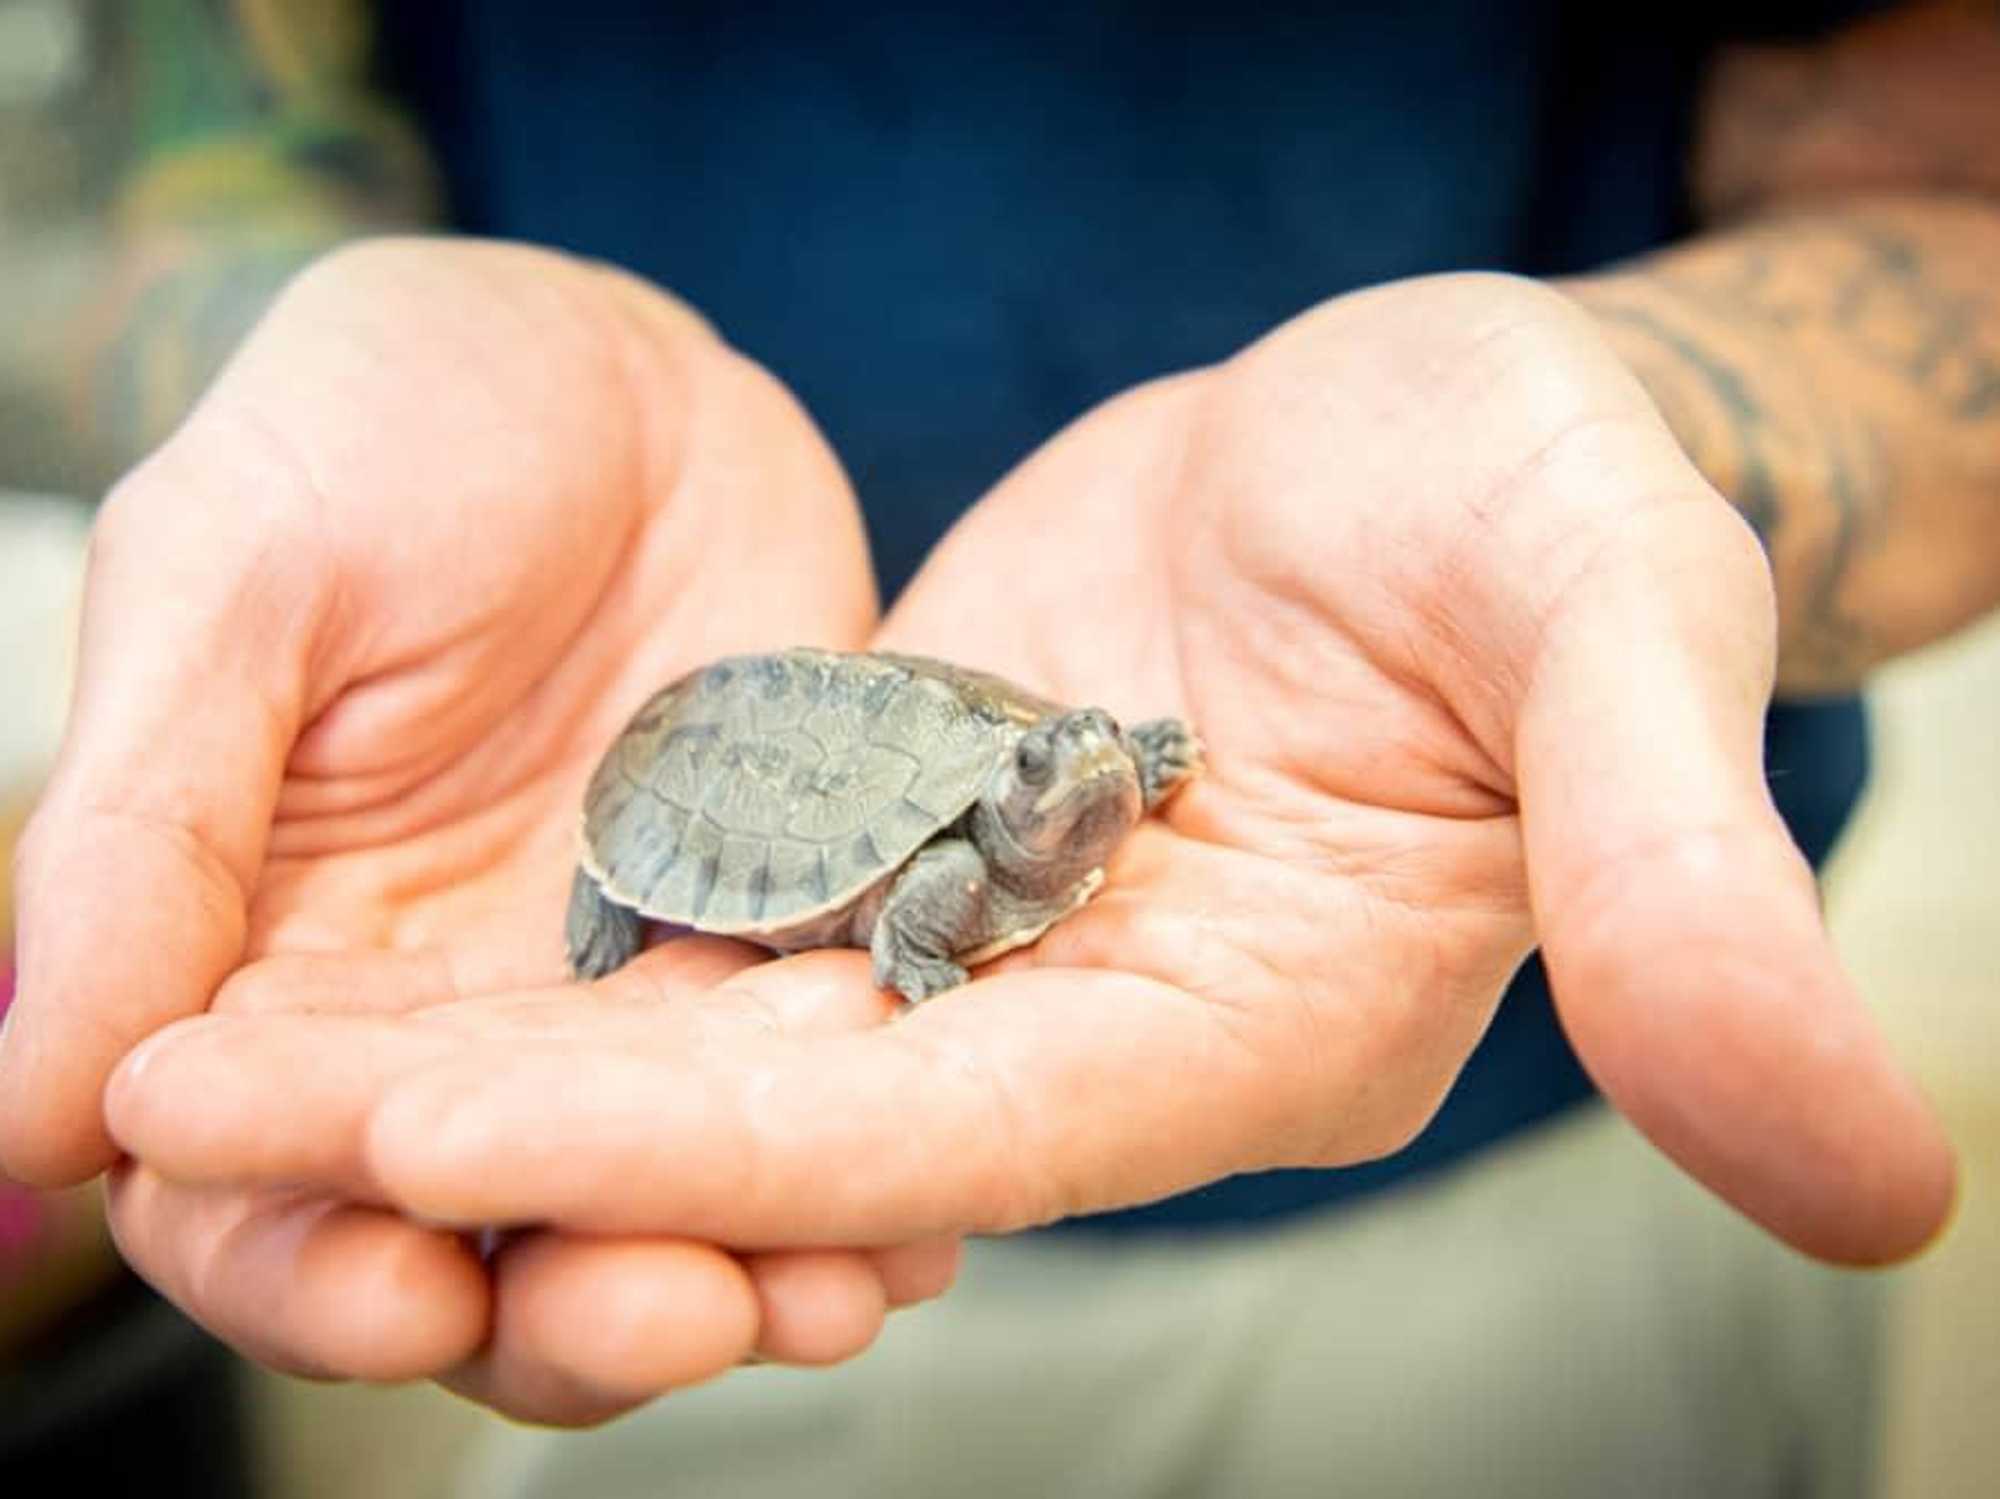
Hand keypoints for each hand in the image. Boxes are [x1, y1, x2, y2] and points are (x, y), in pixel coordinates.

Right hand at [0, 239, 957, 1421]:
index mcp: (267, 960)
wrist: (619, 367)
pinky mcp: (773, 945)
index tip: (404, 1292)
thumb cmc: (388, 421)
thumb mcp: (237, 575)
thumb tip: (27, 1116)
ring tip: (836, 1289)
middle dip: (570, 1297)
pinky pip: (813, 1080)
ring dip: (740, 1256)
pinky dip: (864, 1146)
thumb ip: (142, 832)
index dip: (310, 1259)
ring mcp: (625, 994)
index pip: (256, 1178)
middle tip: (675, 1313)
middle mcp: (447, 1016)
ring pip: (661, 1186)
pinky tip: (928, 1193)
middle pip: (485, 1222)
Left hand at [103, 273, 1954, 1270]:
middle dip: (502, 1127)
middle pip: (776, 1117)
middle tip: (202, 1112)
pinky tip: (352, 941)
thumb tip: (1883, 1164)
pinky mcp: (923, 837)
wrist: (1448, 433)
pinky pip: (719, 914)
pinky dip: (552, 942)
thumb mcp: (1620, 639)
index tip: (432, 1121)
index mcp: (1253, 1028)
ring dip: (476, 1049)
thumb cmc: (1549, 502)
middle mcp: (1100, 1024)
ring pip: (711, 1033)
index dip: (701, 1142)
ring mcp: (999, 940)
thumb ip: (1686, 885)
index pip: (947, 1130)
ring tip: (200, 1050)